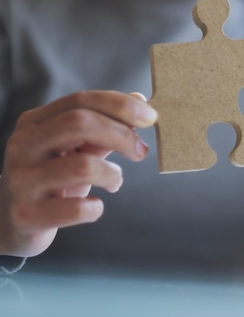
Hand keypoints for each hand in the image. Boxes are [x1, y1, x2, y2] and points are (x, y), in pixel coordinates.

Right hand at [0, 91, 156, 257]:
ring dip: (112, 173)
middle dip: (122, 134)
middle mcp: (23, 145)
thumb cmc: (53, 178)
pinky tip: (94, 207)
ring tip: (115, 181)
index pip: (80, 101)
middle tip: (141, 151)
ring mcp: (22, 180)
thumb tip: (140, 101)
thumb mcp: (75, 147)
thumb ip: (104, 125)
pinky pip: (76, 209)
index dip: (120, 105)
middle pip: (80, 123)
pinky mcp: (27, 215)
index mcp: (35, 122)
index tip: (151, 117)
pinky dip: (95, 208)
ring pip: (83, 166)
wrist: (12, 221)